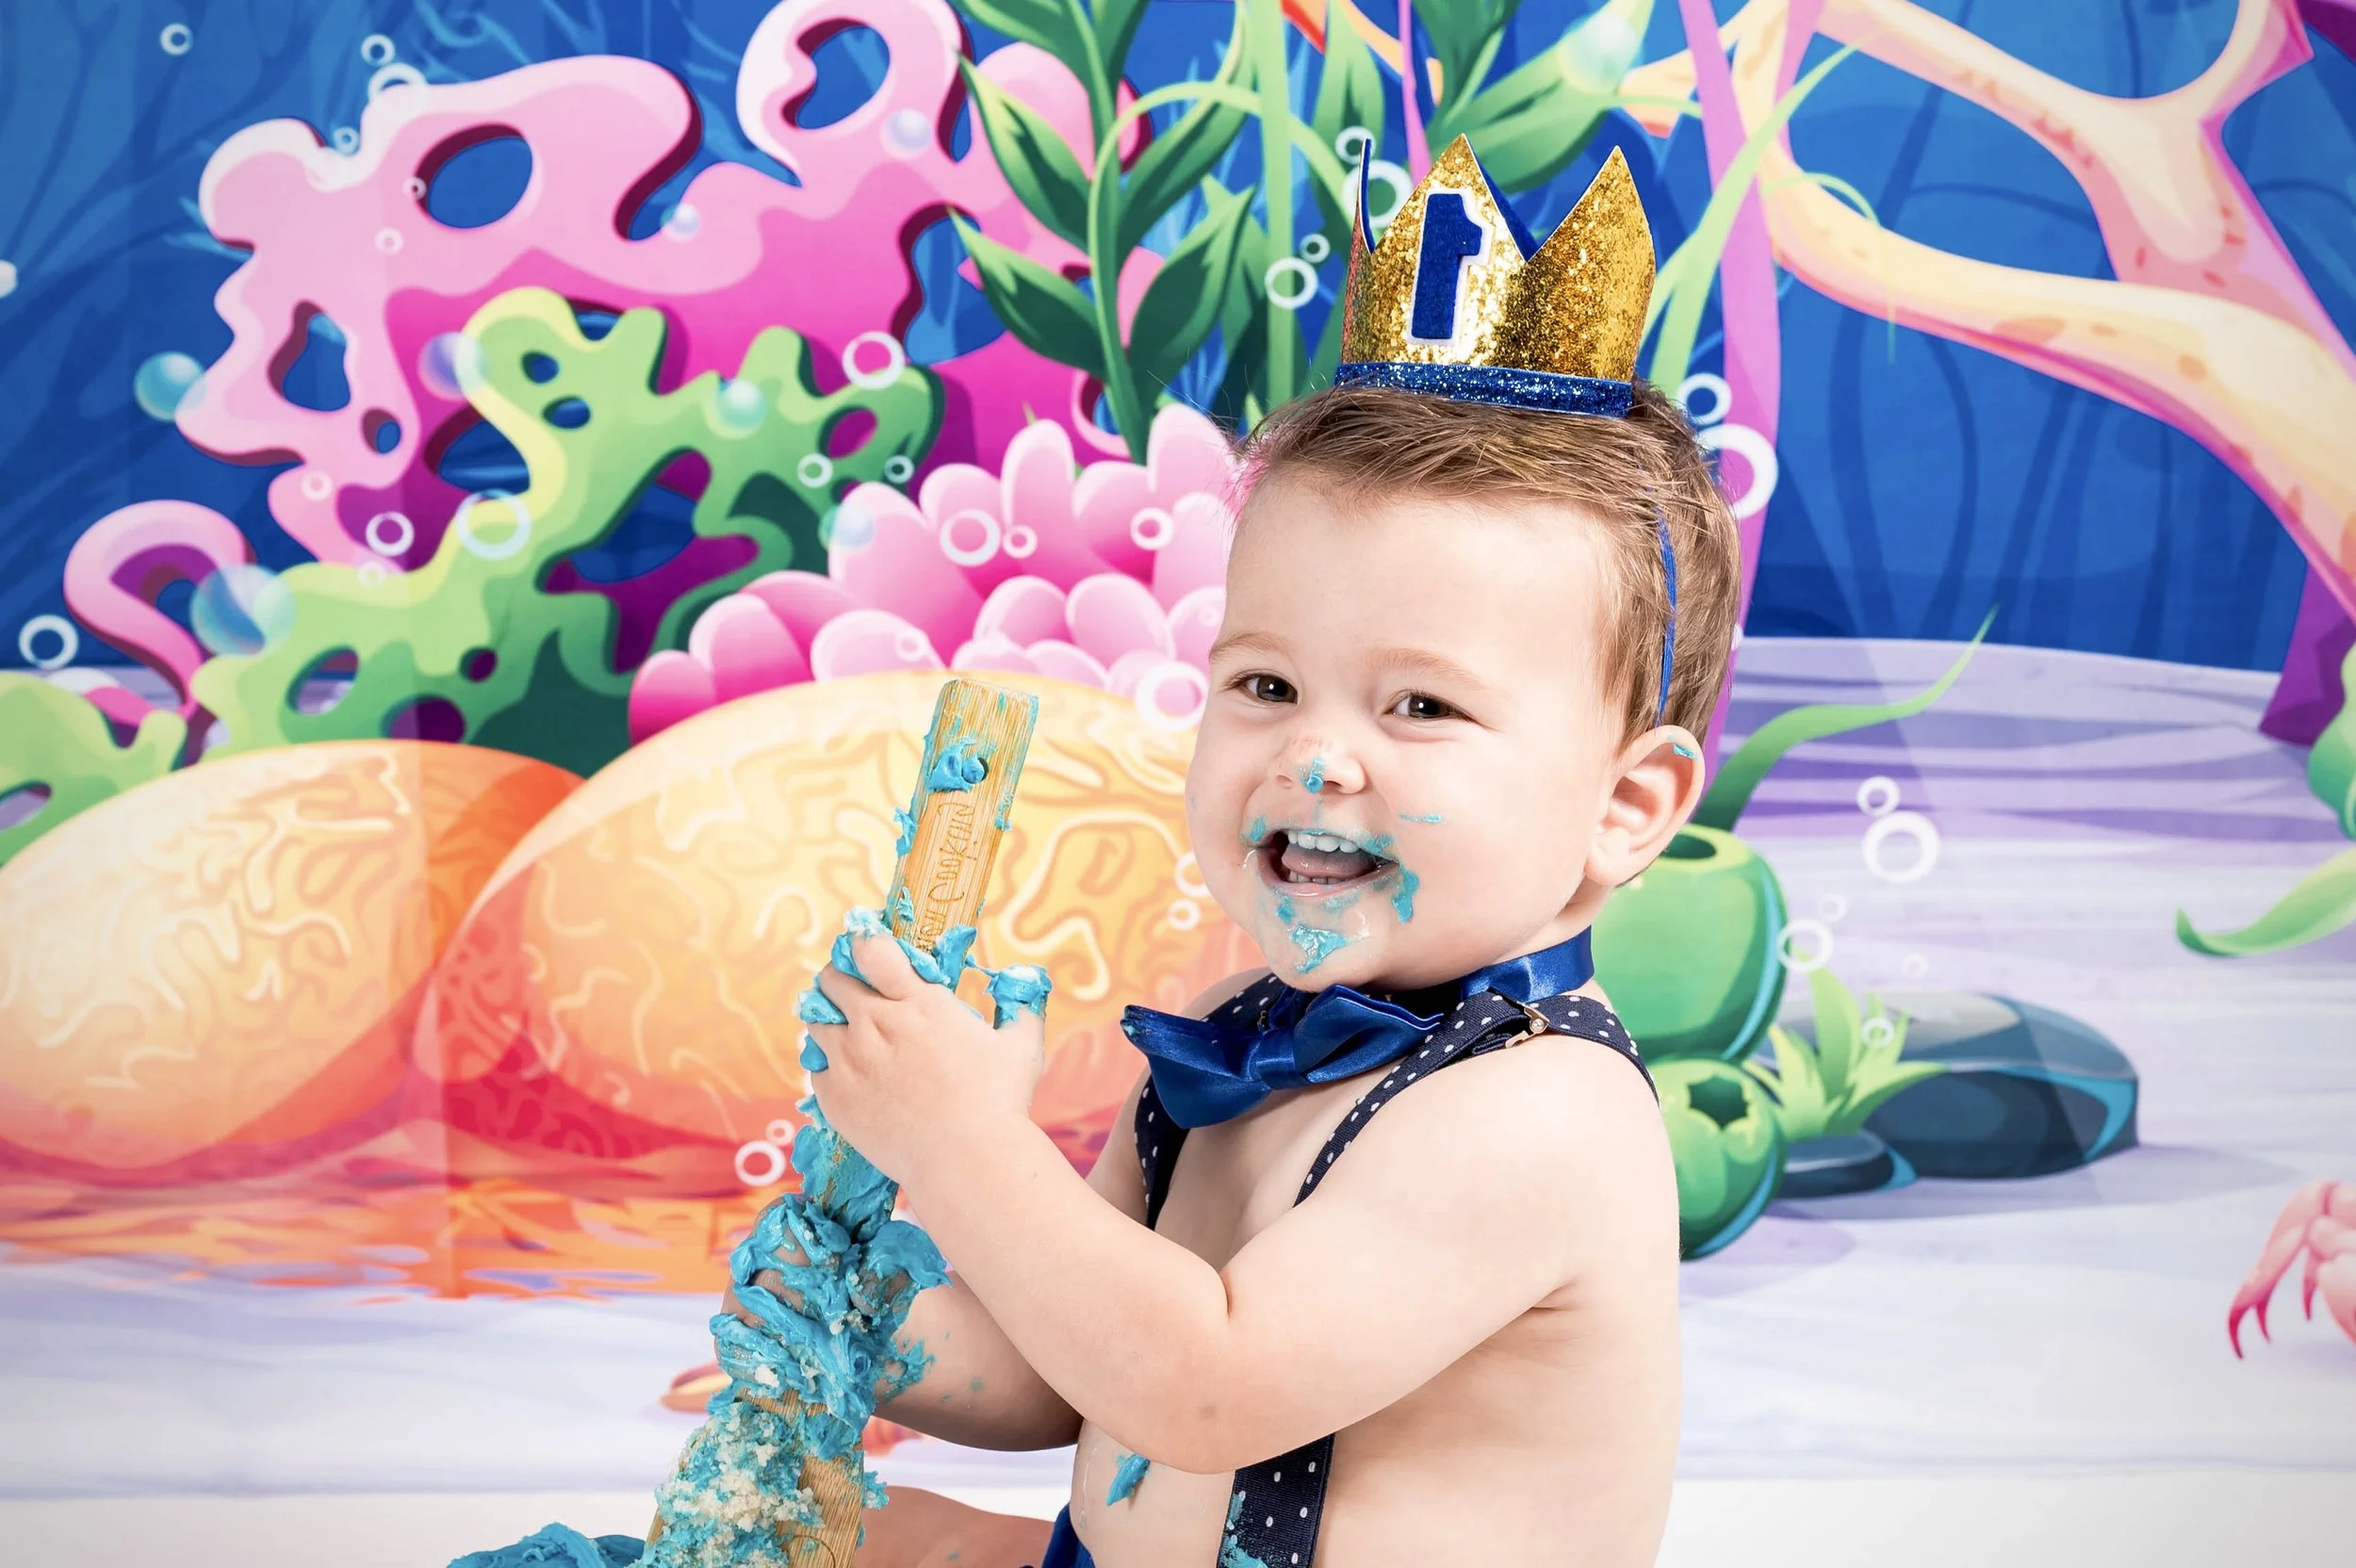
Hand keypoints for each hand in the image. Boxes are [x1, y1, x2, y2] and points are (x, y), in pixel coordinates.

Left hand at [807, 929, 1045, 1189]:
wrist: (967, 1162)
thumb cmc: (1000, 1102)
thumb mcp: (1022, 1045)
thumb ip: (1019, 1008)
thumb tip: (1024, 987)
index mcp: (918, 1002)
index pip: (869, 948)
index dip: (864, 944)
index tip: (869, 951)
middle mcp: (876, 1024)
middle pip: (832, 979)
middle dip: (841, 978)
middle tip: (854, 990)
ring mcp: (850, 1061)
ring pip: (815, 1020)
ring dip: (829, 1018)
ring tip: (846, 1030)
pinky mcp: (835, 1097)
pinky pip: (815, 1067)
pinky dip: (828, 1064)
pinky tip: (847, 1072)